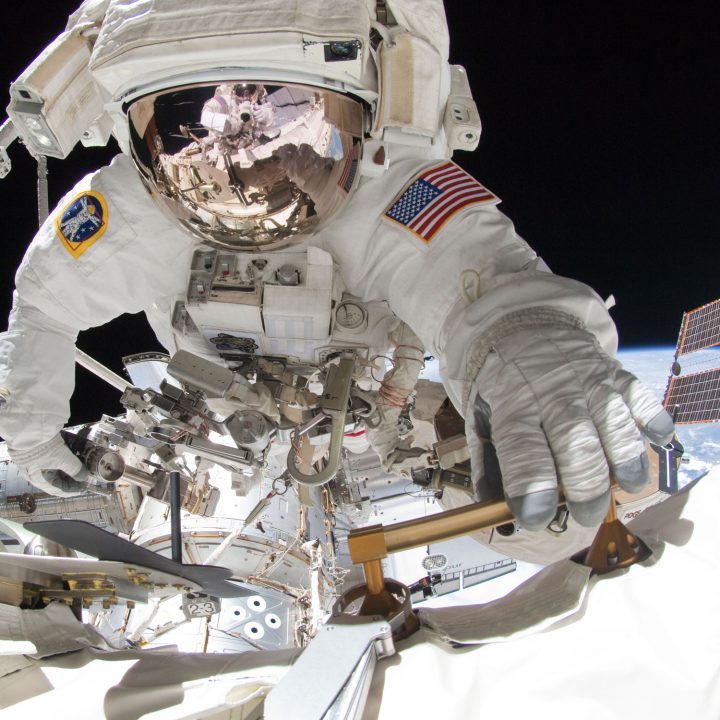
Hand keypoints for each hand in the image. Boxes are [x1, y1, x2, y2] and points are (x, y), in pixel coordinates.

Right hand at [10, 434, 87, 496]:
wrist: (27, 429)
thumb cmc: (44, 448)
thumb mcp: (62, 459)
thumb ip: (75, 469)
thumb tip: (84, 477)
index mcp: (40, 480)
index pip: (58, 490)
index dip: (72, 490)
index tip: (84, 487)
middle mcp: (36, 474)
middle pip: (57, 480)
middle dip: (72, 479)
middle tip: (86, 475)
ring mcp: (36, 463)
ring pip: (55, 470)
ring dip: (69, 469)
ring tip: (82, 466)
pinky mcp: (38, 452)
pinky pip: (53, 461)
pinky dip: (64, 461)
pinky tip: (73, 457)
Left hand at [471, 325, 674, 529]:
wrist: (520, 328)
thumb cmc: (503, 385)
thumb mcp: (482, 418)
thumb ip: (489, 462)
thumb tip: (493, 507)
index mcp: (513, 404)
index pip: (522, 449)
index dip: (531, 488)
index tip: (535, 518)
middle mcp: (552, 392)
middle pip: (574, 442)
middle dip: (584, 486)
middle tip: (585, 514)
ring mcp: (586, 380)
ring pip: (612, 423)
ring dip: (624, 459)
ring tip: (626, 486)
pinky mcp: (613, 372)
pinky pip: (638, 394)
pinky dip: (651, 417)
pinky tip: (657, 438)